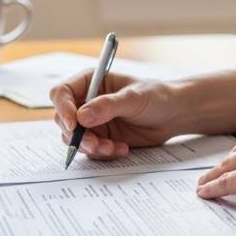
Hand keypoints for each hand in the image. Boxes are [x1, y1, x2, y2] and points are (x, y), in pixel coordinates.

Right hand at [50, 70, 179, 159]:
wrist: (173, 115)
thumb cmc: (155, 96)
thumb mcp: (134, 97)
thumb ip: (108, 106)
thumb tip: (82, 117)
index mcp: (90, 82)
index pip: (62, 93)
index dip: (63, 108)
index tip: (74, 124)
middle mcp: (86, 102)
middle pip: (63, 119)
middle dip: (77, 135)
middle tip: (95, 144)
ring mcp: (92, 122)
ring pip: (75, 139)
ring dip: (91, 147)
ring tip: (112, 148)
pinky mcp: (101, 138)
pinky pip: (91, 151)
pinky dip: (104, 153)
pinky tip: (122, 149)